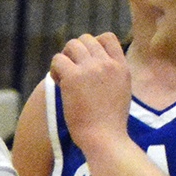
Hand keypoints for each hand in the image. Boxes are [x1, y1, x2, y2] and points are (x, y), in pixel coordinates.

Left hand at [51, 32, 131, 153]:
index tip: (87, 62)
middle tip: (71, 73)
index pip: (107, 37)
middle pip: (86, 40)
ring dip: (64, 59)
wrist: (105, 138)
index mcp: (121, 67)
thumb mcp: (121, 93)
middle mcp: (107, 63)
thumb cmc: (110, 125)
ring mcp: (91, 68)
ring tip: (63, 79)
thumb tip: (95, 69)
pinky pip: (58, 60)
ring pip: (71, 45)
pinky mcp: (74, 77)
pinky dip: (54, 70)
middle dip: (75, 53)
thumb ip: (112, 77)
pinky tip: (58, 84)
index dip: (93, 44)